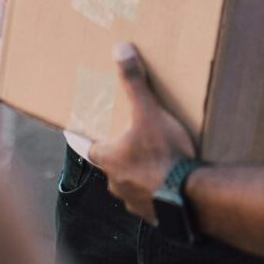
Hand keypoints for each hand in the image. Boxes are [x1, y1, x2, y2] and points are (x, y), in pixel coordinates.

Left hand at [96, 43, 195, 221]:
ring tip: (152, 163)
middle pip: (109, 165)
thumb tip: (121, 50)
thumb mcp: (149, 113)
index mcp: (108, 158)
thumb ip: (134, 83)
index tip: (73, 134)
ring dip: (136, 175)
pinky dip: (155, 191)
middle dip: (116, 154)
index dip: (81, 139)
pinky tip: (168, 185)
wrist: (190, 197)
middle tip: (126, 142)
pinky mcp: (153, 214)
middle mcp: (115, 182)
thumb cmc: (164, 154)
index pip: (86, 147)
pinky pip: (149, 200)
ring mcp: (133, 201)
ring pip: (128, 184)